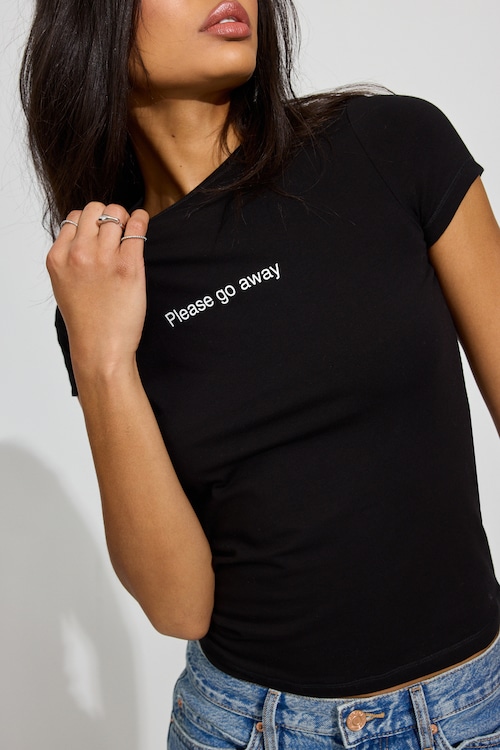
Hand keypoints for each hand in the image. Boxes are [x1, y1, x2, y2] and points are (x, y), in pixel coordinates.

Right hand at [47, 202, 149, 382]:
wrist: (101, 347)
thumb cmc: (86, 321)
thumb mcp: (64, 284)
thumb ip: (71, 258)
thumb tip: (88, 237)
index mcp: (58, 257)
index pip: (73, 218)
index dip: (89, 223)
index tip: (99, 234)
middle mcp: (79, 253)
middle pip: (94, 210)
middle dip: (107, 215)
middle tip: (117, 230)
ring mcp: (104, 258)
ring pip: (115, 215)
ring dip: (125, 218)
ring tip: (130, 231)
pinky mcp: (129, 265)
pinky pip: (136, 227)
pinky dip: (141, 220)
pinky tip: (142, 225)